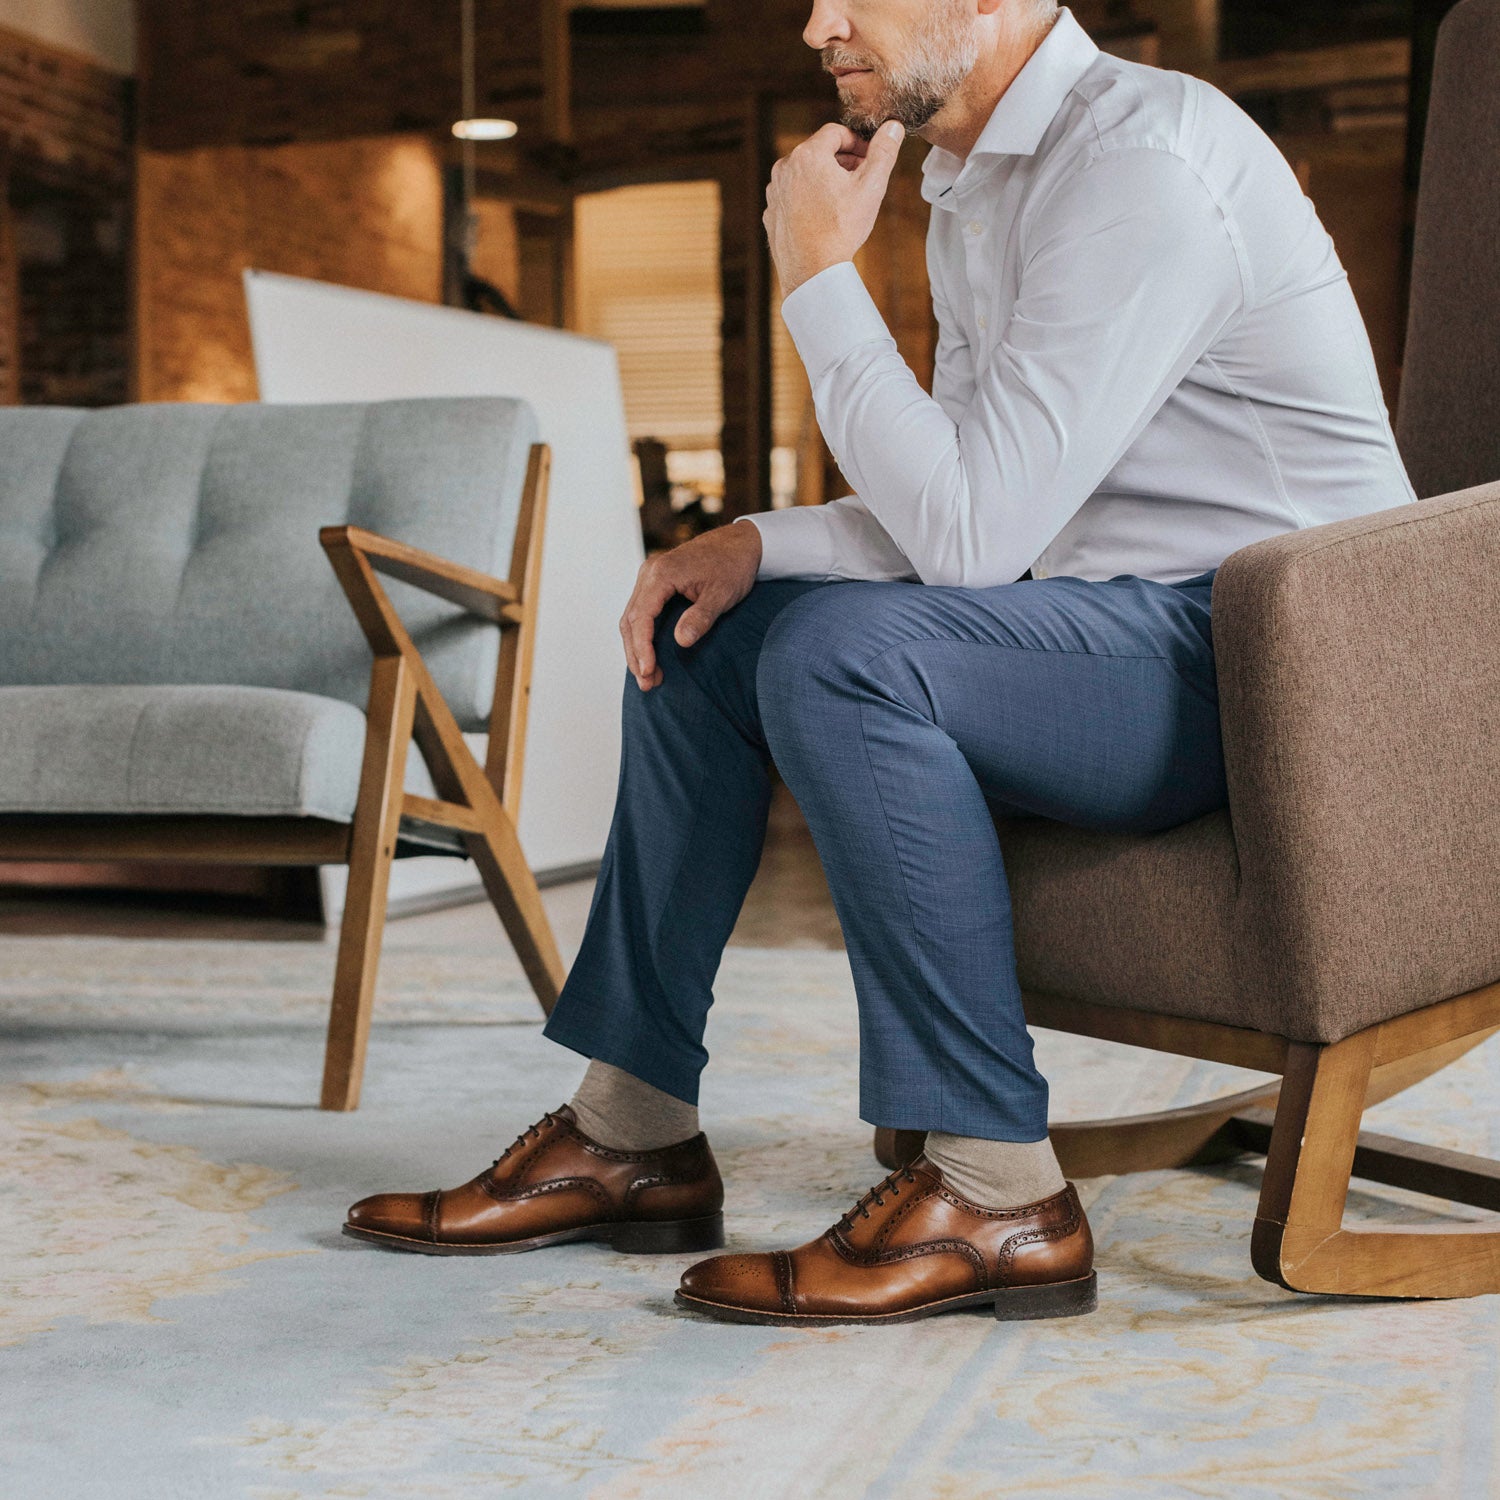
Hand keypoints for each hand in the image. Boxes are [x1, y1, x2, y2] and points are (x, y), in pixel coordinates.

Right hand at [619, 522, 762, 691]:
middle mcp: (649, 573)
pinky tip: (650, 655)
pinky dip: (642, 635)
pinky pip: (641, 612)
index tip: (649, 672)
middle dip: (636, 655)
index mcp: (661, 574)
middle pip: (630, 620)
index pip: (641, 617)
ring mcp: (650, 576)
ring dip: (636, 648)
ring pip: (632, 618)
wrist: (740, 543)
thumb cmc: (733, 567)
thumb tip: (681, 642)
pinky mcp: (655, 582)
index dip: (642, 648)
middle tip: (647, 684)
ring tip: (648, 677)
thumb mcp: (722, 594)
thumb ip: (701, 617)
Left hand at [764, 120, 903, 295]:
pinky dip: (807, 199)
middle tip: (860, 179)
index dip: (856, 141)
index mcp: (808, 155)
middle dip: (841, 161)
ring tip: (842, 200)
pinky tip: (822, 216)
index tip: (868, 157)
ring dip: (823, 179)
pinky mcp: (771, 212)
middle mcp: (784, 168)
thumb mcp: (871, 187)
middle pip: (818, 152)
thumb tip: (893, 127)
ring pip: (803, 174)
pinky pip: (791, 196)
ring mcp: (774, 191)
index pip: (835, 132)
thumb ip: (883, 152)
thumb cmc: (841, 230)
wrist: (812, 272)